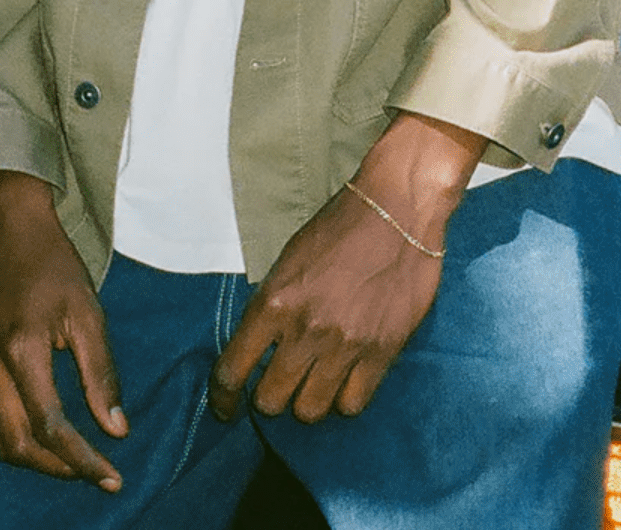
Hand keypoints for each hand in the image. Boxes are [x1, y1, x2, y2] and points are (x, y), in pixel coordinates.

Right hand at [0, 169, 127, 488]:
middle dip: (59, 468)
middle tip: (94, 472)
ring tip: (69, 460)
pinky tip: (33, 440)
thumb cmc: (52, 265)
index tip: (111, 478)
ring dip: (33, 461)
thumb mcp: (87, 312)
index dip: (82, 459)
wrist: (7, 231)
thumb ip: (100, 373)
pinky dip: (6, 443)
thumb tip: (117, 428)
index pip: (51, 427)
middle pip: (19, 445)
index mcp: (21, 351)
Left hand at [207, 113, 485, 424]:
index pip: (233, 371)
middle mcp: (305, 330)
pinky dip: (344, 398)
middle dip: (270, 397)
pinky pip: (352, 404)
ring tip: (314, 382)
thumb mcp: (289, 259)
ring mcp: (345, 345)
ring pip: (310, 411)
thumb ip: (273, 305)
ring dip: (307, 400)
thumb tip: (259, 348)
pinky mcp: (381, 352)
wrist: (398, 208)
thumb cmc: (340, 226)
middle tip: (280, 382)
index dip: (223, 399)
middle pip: (271, 402)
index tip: (225, 409)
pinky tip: (345, 379)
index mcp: (275, 302)